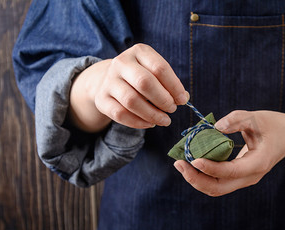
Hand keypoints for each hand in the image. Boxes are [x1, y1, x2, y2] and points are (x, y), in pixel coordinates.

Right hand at [69, 43, 188, 131]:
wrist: (110, 80)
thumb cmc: (140, 76)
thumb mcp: (155, 73)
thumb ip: (170, 84)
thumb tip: (183, 98)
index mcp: (139, 52)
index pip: (159, 68)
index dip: (174, 86)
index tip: (182, 100)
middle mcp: (121, 62)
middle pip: (144, 82)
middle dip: (163, 99)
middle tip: (172, 109)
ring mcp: (109, 81)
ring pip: (132, 101)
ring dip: (152, 114)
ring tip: (164, 120)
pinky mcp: (101, 99)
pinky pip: (120, 114)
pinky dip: (138, 122)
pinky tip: (150, 123)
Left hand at [174, 100, 284, 196]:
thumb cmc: (274, 125)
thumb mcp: (258, 117)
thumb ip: (237, 120)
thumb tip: (215, 127)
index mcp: (259, 163)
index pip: (231, 172)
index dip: (211, 168)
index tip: (194, 158)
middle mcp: (251, 176)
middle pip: (219, 188)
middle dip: (196, 179)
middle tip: (179, 163)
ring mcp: (245, 179)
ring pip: (216, 189)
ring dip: (196, 179)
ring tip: (180, 164)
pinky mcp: (239, 177)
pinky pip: (218, 182)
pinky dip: (202, 176)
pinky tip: (191, 162)